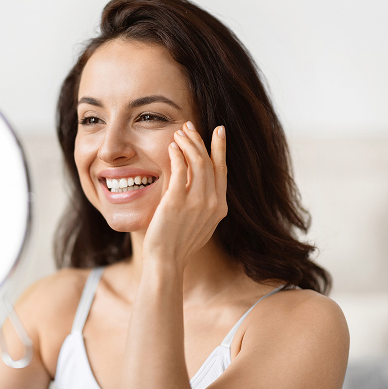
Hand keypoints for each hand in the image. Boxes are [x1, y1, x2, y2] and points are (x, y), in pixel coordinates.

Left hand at [142, 122, 227, 271]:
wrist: (167, 261)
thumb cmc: (178, 243)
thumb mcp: (199, 223)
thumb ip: (203, 204)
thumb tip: (198, 186)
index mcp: (220, 208)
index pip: (222, 170)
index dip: (220, 148)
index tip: (218, 131)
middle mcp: (213, 203)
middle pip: (210, 162)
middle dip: (200, 140)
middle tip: (189, 126)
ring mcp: (197, 203)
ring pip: (198, 162)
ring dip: (188, 143)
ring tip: (179, 133)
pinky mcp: (177, 202)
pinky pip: (180, 170)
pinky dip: (177, 155)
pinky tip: (172, 146)